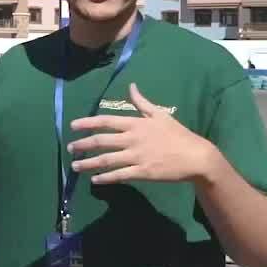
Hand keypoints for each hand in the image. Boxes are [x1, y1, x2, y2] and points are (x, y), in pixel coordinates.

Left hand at [67, 83, 216, 185]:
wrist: (196, 156)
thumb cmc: (178, 134)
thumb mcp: (161, 114)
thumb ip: (142, 102)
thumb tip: (131, 86)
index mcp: (136, 124)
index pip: (106, 121)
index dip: (87, 123)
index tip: (72, 126)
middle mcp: (133, 139)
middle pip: (101, 141)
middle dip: (82, 144)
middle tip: (70, 148)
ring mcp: (137, 156)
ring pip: (106, 160)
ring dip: (88, 163)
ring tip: (75, 166)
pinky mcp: (143, 172)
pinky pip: (119, 175)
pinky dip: (105, 178)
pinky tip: (95, 179)